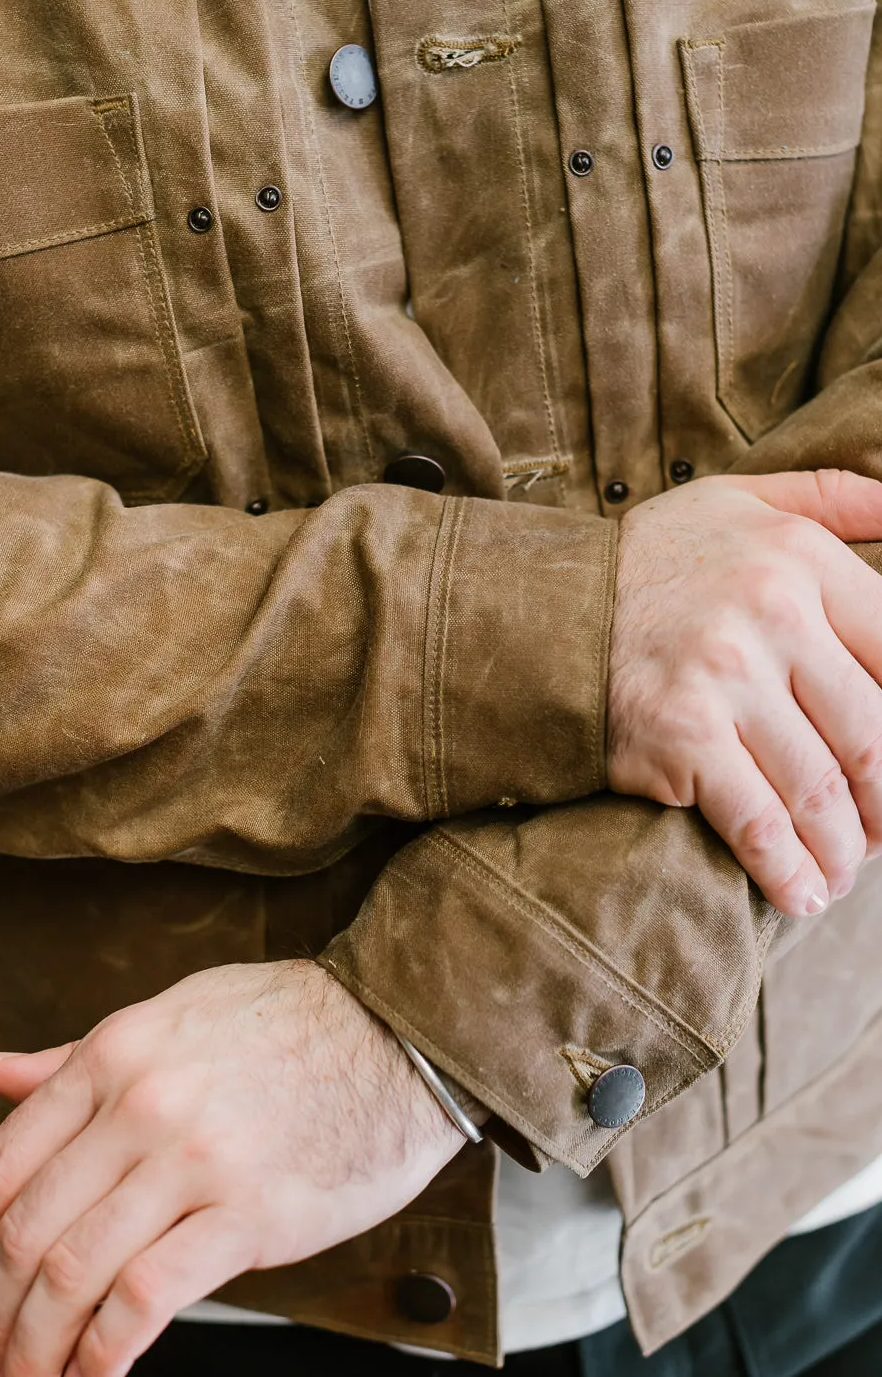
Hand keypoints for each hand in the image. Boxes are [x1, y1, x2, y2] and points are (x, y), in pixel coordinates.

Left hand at [0, 961, 460, 1376]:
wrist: (397, 1030)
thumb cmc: (291, 1022)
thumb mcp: (173, 1016)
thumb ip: (78, 1055)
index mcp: (116, 1052)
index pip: (4, 1161)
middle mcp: (142, 1103)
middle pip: (30, 1230)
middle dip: (0, 1312)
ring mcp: (193, 1159)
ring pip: (76, 1273)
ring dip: (38, 1348)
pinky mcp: (248, 1214)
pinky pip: (146, 1299)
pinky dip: (103, 1355)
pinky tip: (96, 1375)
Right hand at [608, 469, 881, 916]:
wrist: (539, 608)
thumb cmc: (651, 559)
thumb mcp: (741, 499)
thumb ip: (833, 496)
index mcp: (800, 559)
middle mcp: (772, 615)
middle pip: (872, 734)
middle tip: (879, 832)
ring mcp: (726, 681)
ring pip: (822, 788)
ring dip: (845, 848)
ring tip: (842, 872)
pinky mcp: (682, 738)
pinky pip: (758, 821)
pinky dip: (789, 869)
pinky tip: (802, 892)